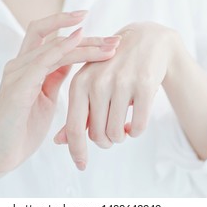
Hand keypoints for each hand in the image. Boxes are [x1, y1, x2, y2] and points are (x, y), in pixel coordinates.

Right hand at [0, 11, 120, 173]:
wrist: (1, 154)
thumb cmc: (23, 129)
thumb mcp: (46, 97)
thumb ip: (55, 76)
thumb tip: (73, 60)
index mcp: (26, 67)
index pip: (49, 37)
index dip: (74, 30)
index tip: (103, 34)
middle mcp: (19, 64)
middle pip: (51, 35)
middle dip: (85, 34)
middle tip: (114, 39)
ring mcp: (16, 73)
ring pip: (53, 47)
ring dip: (84, 44)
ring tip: (109, 46)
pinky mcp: (18, 87)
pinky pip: (42, 61)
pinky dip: (61, 48)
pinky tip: (79, 41)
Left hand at [54, 22, 181, 169]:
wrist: (147, 40)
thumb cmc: (114, 67)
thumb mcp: (90, 84)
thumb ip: (76, 113)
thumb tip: (59, 142)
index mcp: (79, 83)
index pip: (74, 127)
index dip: (77, 150)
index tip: (81, 165)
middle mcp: (98, 82)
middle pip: (97, 135)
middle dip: (105, 140)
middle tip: (112, 133)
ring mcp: (122, 83)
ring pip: (117, 133)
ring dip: (121, 135)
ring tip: (124, 124)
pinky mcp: (145, 85)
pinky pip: (139, 126)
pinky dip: (137, 130)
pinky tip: (135, 120)